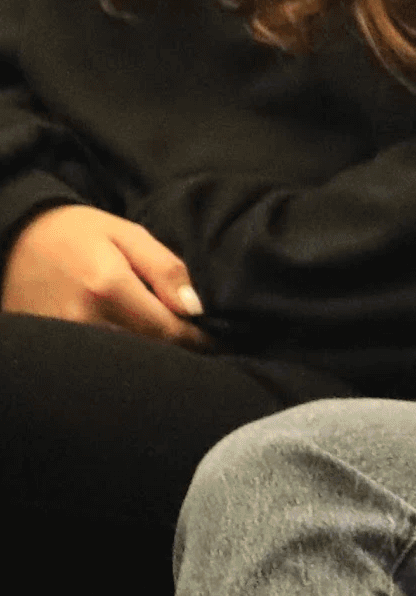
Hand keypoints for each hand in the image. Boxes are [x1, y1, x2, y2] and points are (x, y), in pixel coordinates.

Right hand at [2, 205, 204, 342]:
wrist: (12, 240)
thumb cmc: (77, 232)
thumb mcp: (128, 235)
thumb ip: (165, 268)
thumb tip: (195, 307)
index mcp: (108, 288)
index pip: (166, 331)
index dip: (196, 340)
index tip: (216, 342)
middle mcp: (83, 319)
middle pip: (146, 353)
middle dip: (174, 352)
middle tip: (195, 345)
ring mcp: (62, 339)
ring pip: (121, 363)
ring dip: (147, 359)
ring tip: (165, 346)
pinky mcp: (49, 348)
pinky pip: (94, 362)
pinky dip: (117, 360)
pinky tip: (130, 348)